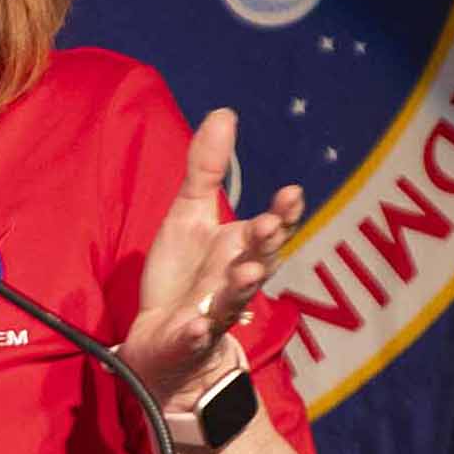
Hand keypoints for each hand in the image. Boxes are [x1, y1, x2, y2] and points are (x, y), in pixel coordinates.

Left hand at [120, 108, 302, 405]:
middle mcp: (236, 281)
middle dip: (266, 245)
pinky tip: (197, 326)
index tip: (292, 192)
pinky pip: (196, 337)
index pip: (272, 230)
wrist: (162, 340)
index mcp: (241, 250)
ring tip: (247, 272)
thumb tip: (225, 112)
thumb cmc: (183, 276)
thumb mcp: (188, 214)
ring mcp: (215, 313)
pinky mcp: (188, 341)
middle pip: (260, 262)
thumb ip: (206, 169)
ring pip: (236, 300)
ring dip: (243, 286)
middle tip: (270, 225)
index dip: (284, 213)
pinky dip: (198, 333)